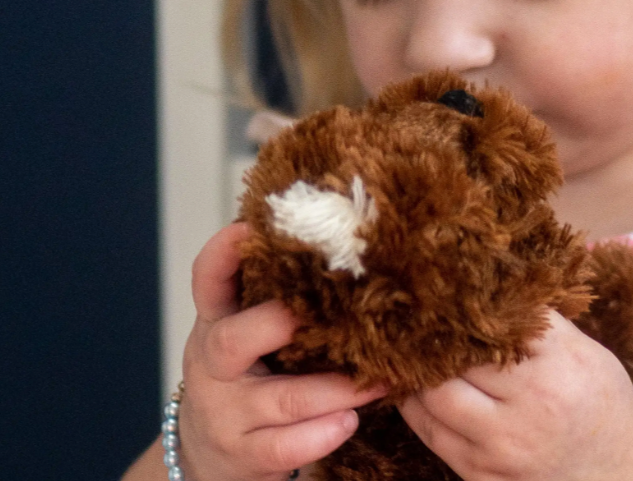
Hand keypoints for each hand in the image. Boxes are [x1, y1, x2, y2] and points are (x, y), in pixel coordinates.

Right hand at [179, 223, 385, 480]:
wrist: (205, 450)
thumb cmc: (246, 370)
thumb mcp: (245, 326)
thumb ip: (276, 291)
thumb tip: (341, 234)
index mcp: (217, 321)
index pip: (207, 281)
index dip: (222, 253)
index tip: (249, 226)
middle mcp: (214, 366)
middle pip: (232, 341)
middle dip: (280, 324)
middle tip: (333, 311)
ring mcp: (226, 414)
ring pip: (279, 400)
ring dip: (333, 389)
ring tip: (378, 378)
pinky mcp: (244, 455)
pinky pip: (282, 449)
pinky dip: (319, 435)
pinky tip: (350, 421)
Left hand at [400, 311, 632, 480]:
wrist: (621, 475)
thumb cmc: (602, 402)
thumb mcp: (584, 350)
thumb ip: (539, 321)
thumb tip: (491, 282)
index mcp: (555, 365)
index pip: (489, 323)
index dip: (459, 305)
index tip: (439, 288)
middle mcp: (527, 408)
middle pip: (452, 362)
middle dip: (429, 338)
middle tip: (413, 315)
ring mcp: (501, 449)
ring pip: (431, 400)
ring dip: (415, 373)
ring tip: (408, 349)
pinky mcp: (482, 477)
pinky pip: (432, 436)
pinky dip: (418, 408)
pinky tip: (416, 388)